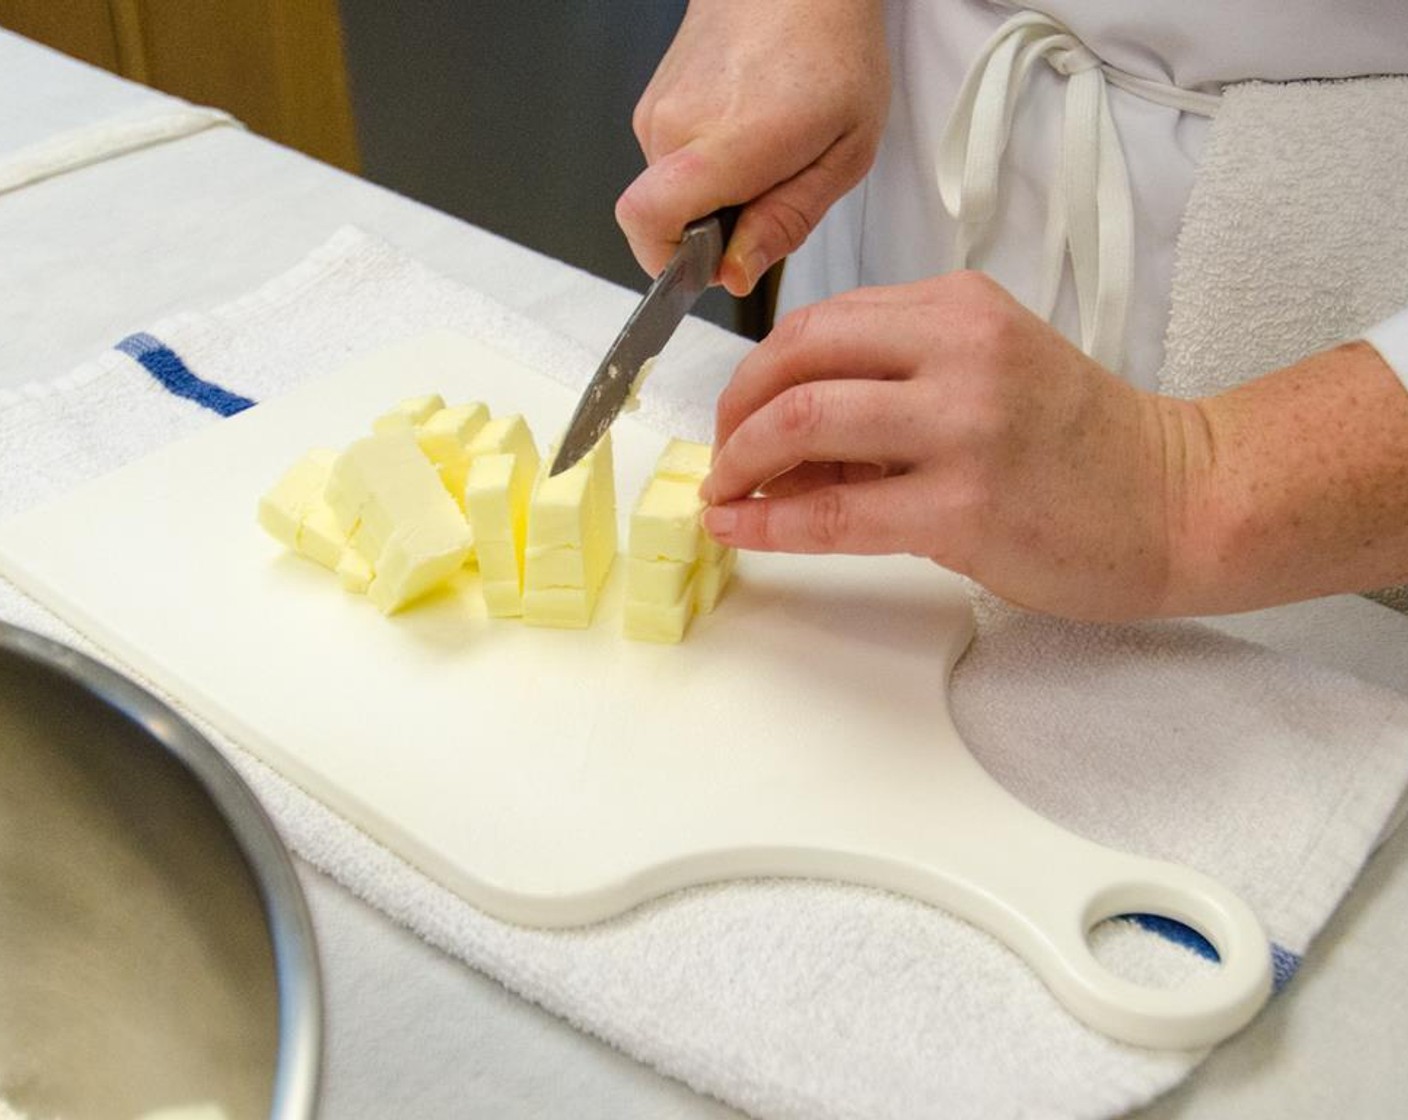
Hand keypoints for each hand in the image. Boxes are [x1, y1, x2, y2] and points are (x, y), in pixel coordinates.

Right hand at [617, 0, 888, 295]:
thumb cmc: (833, 52)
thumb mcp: (844, 155)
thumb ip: (785, 223)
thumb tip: (733, 275)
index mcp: (728, 141)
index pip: (648, 220)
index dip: (671, 265)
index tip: (715, 265)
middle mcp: (676, 124)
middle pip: (665, 222)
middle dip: (713, 232)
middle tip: (770, 191)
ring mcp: (656, 110)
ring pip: (668, 194)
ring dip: (714, 197)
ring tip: (764, 153)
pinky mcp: (652, 103)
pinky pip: (669, 164)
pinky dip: (706, 167)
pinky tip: (746, 132)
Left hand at [698, 272, 1195, 620]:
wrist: (1180, 501)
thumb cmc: (1081, 446)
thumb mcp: (987, 379)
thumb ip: (891, 389)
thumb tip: (778, 442)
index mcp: (961, 307)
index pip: (821, 322)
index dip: (757, 373)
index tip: (738, 417)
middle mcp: (960, 349)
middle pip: (796, 357)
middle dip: (733, 412)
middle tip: (722, 457)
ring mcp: (964, 424)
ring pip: (803, 421)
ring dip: (741, 461)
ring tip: (728, 495)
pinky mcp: (966, 504)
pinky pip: (835, 512)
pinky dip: (770, 523)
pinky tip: (740, 528)